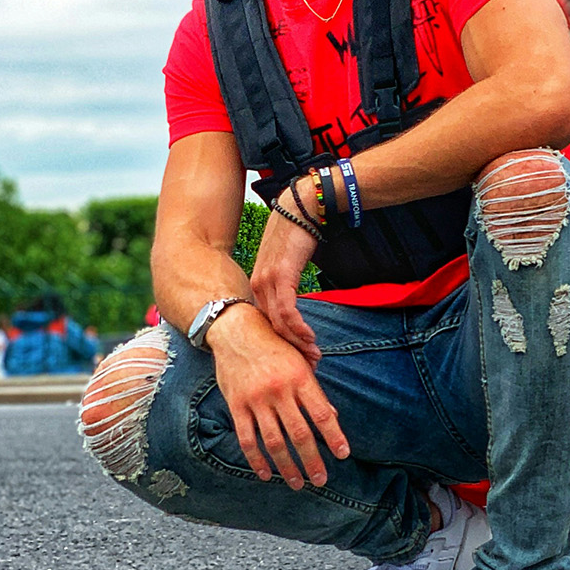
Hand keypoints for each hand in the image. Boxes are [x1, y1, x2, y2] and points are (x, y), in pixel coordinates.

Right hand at [206, 304, 349, 488]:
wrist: (238, 331)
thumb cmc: (275, 346)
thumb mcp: (300, 361)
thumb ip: (314, 390)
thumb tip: (333, 417)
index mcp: (300, 377)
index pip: (322, 412)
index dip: (334, 436)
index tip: (343, 455)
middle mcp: (280, 390)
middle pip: (299, 433)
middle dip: (312, 460)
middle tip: (321, 480)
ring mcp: (256, 399)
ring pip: (274, 441)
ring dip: (287, 466)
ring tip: (297, 483)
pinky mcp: (236, 405)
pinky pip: (247, 439)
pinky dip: (257, 460)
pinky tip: (267, 474)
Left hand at [251, 201, 321, 360]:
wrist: (303, 205)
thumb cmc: (297, 230)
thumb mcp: (286, 260)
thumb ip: (284, 279)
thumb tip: (290, 297)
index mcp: (258, 282)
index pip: (266, 321)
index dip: (280, 340)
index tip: (295, 354)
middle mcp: (258, 284)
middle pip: (270, 327)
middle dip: (288, 348)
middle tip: (305, 364)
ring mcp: (268, 280)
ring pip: (279, 323)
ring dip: (297, 343)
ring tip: (312, 357)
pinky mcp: (282, 276)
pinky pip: (288, 311)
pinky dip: (299, 329)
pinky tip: (310, 340)